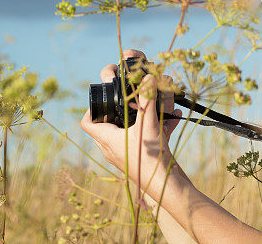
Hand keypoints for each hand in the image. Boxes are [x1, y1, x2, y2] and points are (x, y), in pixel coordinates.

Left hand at [81, 49, 183, 197]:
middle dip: (117, 110)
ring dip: (136, 118)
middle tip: (129, 98)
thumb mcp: (148, 124)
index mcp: (106, 138)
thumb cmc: (149, 157)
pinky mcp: (139, 158)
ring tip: (150, 107)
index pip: (87, 122)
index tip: (105, 97)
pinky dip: (154, 128)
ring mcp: (125, 154)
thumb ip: (148, 100)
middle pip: (105, 125)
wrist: (163, 184)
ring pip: (124, 132)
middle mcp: (111, 147)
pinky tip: (174, 119)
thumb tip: (148, 77)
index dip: (91, 108)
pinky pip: (142, 139)